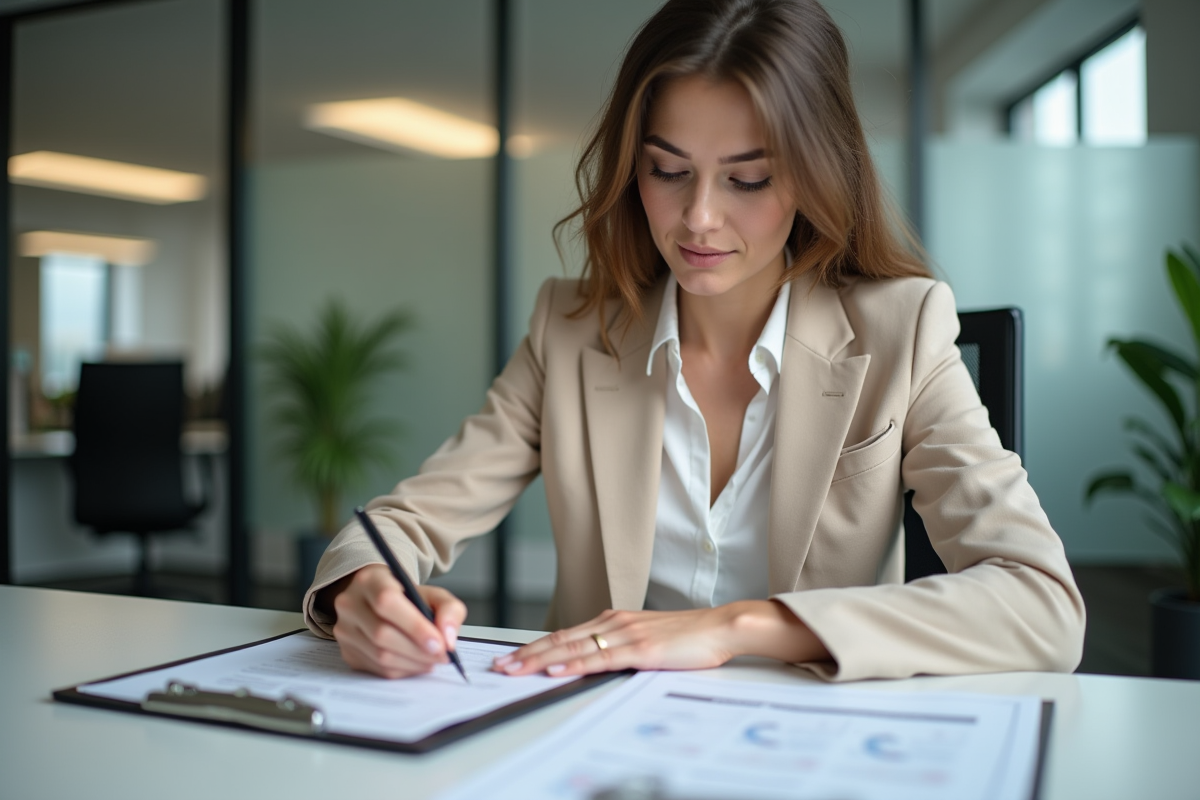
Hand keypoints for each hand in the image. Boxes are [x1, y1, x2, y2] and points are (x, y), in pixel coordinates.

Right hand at [325, 564, 467, 678]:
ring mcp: (344, 630)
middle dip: (418, 650)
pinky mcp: (346, 652)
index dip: (414, 626)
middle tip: (442, 656)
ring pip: (379, 655)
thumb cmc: (407, 598)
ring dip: (412, 663)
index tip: (439, 643)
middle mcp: (350, 604)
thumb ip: (449, 610)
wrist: (380, 602)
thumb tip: (448, 638)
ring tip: (432, 660)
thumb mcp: (433, 594)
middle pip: (382, 633)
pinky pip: (377, 669)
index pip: (387, 602)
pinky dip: (402, 670)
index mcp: (369, 580)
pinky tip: (416, 663)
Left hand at [491, 600, 828, 677]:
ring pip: (573, 647)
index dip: (536, 647)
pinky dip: (574, 662)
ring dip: (540, 659)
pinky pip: (600, 657)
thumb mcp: (647, 640)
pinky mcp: (641, 648)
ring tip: (515, 669)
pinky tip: (556, 668)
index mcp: (613, 620)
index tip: (512, 658)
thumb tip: (595, 661)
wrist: (721, 626)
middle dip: (527, 654)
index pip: (565, 634)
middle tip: (500, 666)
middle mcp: (614, 622)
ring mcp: (626, 634)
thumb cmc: (689, 636)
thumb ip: (620, 647)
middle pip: (561, 639)